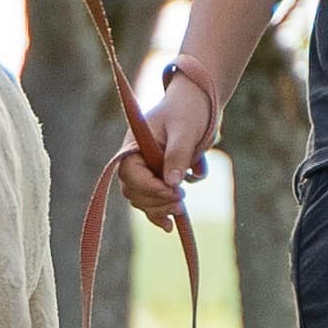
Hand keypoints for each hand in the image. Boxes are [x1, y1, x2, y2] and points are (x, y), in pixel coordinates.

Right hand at [118, 76, 214, 227]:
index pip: (130, 174)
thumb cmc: (188, 111)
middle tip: (181, 200)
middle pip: (134, 192)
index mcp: (133, 145)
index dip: (149, 188)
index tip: (173, 191)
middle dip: (156, 200)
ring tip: (181, 205)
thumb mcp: (185, 130)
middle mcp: (134, 160)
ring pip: (142, 200)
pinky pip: (152, 201)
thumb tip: (171, 183)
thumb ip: (177, 154)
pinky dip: (160, 213)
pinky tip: (170, 225)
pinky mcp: (157, 178)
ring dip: (160, 207)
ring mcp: (145, 170)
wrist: (197, 102)